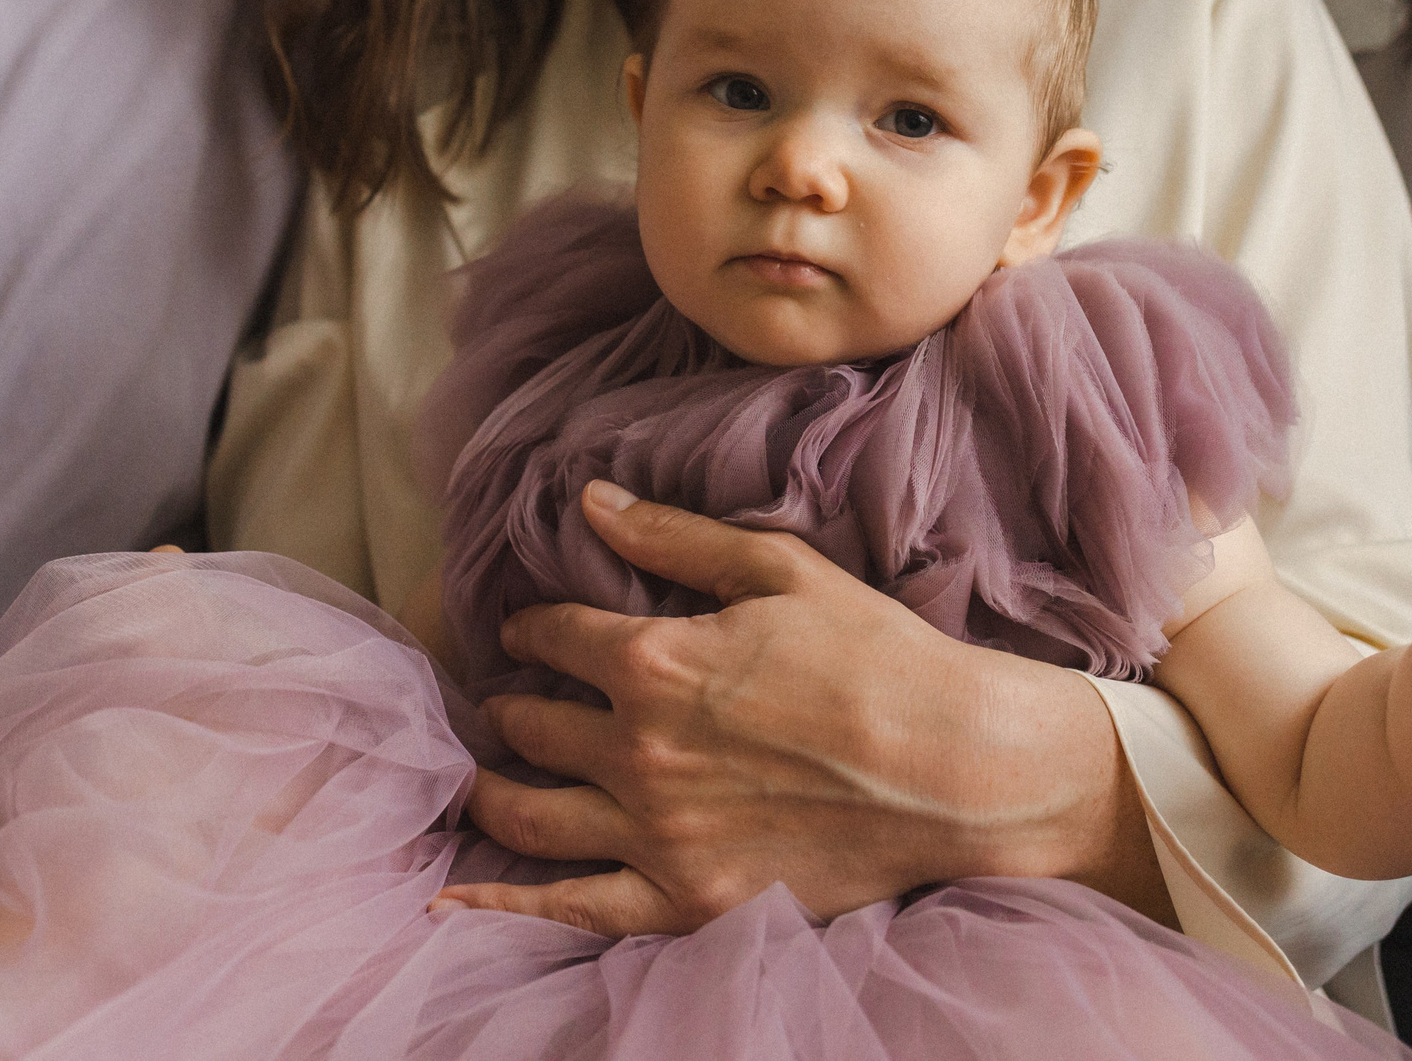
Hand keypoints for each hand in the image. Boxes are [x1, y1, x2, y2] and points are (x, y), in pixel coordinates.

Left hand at [433, 480, 1156, 936]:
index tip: (529, 628)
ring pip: (528, 815)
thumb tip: (588, 501)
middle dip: (512, 704)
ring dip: (492, 789)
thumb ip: (674, 537)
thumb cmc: (879, 657)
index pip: (554, 635)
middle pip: (530, 724)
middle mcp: (638, 749)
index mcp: (656, 661)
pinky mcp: (685, 901)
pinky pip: (568, 910)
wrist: (959, 770)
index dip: (532, 625)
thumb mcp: (780, 570)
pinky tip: (453, 898)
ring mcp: (657, 834)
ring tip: (486, 776)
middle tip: (512, 701)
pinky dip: (501, 904)